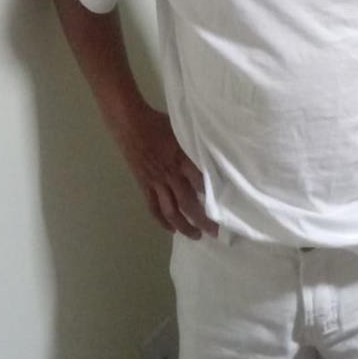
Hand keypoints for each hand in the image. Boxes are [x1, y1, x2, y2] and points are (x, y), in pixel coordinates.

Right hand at [115, 104, 217, 239]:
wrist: (130, 123)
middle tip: (214, 232)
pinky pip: (153, 207)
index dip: (214, 198)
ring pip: (170, 211)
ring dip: (183, 226)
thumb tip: (216, 153)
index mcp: (182, 160)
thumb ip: (197, 146)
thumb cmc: (160, 123)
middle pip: (188, 203)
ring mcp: (155, 182)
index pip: (202, 184)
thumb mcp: (184, 131)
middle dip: (202, 220)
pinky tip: (171, 229)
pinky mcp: (144, 185)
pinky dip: (162, 221)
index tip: (227, 207)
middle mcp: (170, 175)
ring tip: (195, 235)